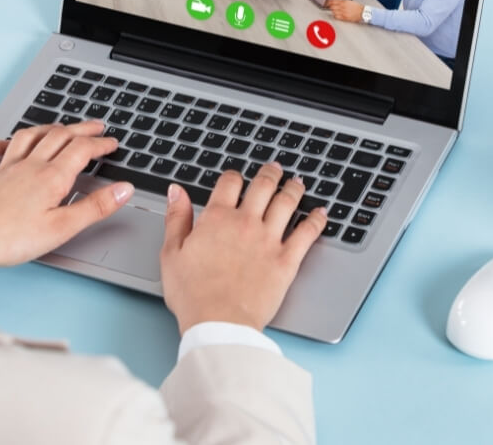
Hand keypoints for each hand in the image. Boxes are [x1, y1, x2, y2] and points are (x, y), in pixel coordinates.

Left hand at [0, 120, 132, 269]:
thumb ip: (95, 207)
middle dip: (81, 128)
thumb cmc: (10, 238)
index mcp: (50, 177)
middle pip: (58, 136)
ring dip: (48, 128)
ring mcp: (3, 169)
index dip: (100, 143)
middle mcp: (28, 166)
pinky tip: (6, 144)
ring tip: (60, 127)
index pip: (81, 149)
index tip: (113, 143)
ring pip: (28, 136)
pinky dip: (1, 142)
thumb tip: (124, 190)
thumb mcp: (62, 228)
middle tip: (96, 126)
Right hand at [159, 163, 326, 333]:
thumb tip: (176, 191)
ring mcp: (269, 240)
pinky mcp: (286, 261)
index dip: (234, 176)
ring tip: (297, 183)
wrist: (219, 323)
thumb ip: (176, 218)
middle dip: (270, 173)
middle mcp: (245, 223)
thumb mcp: (171, 253)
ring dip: (294, 189)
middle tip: (275, 169)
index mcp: (217, 219)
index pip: (230, 182)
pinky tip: (321, 213)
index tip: (236, 177)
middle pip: (263, 185)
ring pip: (287, 202)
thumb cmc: (193, 294)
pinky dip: (316, 219)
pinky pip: (307, 233)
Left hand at [328, 0, 364, 22]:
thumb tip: (335, 1)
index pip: (333, 1)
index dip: (329, 2)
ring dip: (333, 11)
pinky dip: (335, 16)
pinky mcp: (345, 17)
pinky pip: (336, 16)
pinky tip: (337, 15)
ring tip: (335, 11)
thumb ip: (342, 1)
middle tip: (331, 8)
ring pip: (333, 11)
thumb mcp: (349, 1)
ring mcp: (343, 12)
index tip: (328, 3)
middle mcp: (343, 6)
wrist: (362, 12)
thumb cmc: (357, 7)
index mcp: (344, 2)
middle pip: (332, 6)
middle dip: (331, 7)